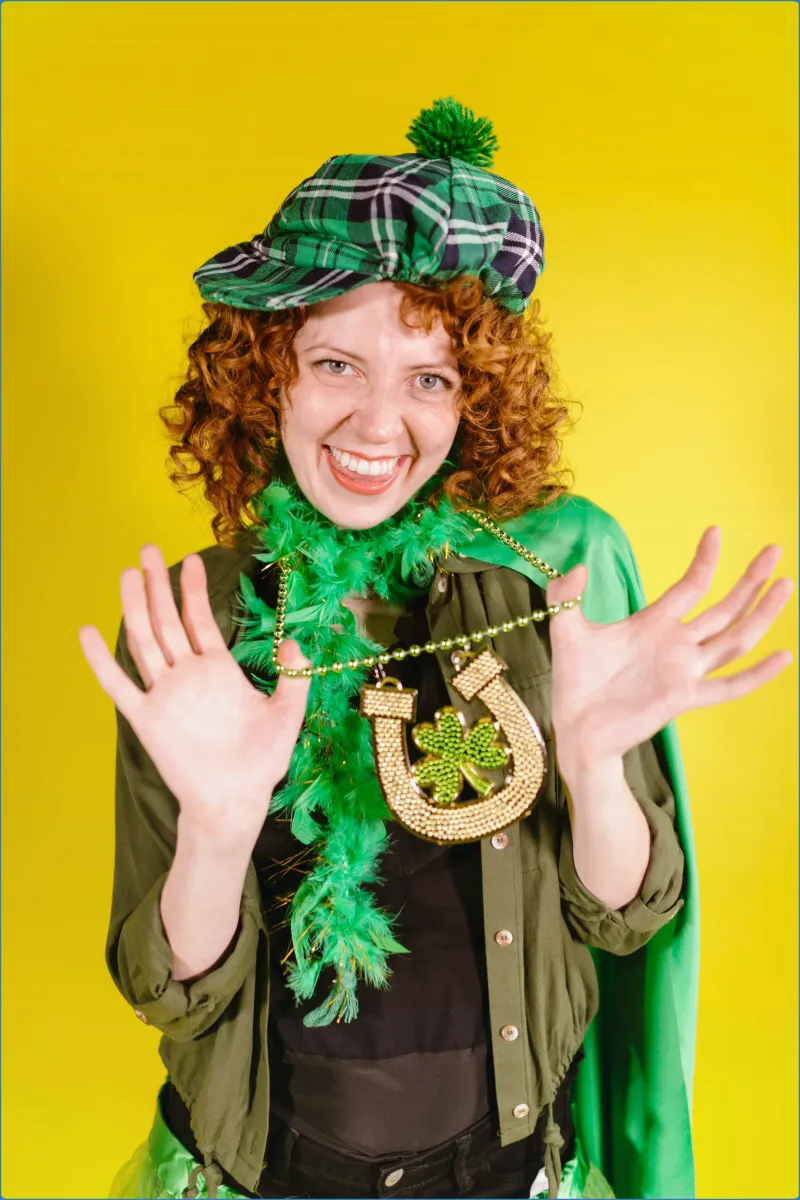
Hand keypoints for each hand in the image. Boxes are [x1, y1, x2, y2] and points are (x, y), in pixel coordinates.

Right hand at [79, 545, 310, 847]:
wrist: (235, 800)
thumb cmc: (261, 762)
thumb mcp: (287, 714)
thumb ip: (293, 677)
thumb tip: (294, 641)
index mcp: (218, 670)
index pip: (200, 620)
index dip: (193, 590)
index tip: (190, 558)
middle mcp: (188, 676)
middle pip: (167, 621)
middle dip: (158, 585)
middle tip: (148, 549)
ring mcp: (165, 695)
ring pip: (145, 642)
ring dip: (136, 608)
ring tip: (128, 574)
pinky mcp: (147, 719)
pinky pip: (120, 685)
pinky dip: (103, 660)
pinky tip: (89, 633)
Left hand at [547, 528, 793, 769]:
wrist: (576, 728)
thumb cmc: (576, 682)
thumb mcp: (567, 629)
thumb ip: (566, 595)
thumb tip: (578, 565)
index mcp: (653, 625)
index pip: (690, 586)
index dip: (705, 560)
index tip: (716, 531)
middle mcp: (676, 646)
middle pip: (724, 608)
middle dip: (750, 580)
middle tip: (774, 550)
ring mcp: (684, 671)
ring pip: (734, 639)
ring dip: (761, 614)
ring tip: (785, 585)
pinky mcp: (683, 697)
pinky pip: (728, 686)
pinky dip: (757, 674)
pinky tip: (783, 656)